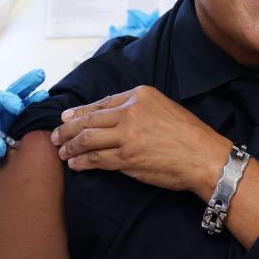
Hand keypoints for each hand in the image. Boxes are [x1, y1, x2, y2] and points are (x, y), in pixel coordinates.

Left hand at [51, 85, 230, 194]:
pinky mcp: (127, 158)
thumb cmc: (188, 134)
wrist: (204, 156)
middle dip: (66, 129)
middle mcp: (131, 112)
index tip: (66, 118)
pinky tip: (75, 163)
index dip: (79, 112)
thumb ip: (136, 108)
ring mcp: (127, 136)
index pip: (101, 103)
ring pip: (87, 139)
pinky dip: (81, 161)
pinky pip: (96, 158)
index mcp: (139, 95)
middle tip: (54, 136)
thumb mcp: (163, 107)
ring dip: (70, 147)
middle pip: (88, 120)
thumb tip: (109, 118)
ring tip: (61, 152)